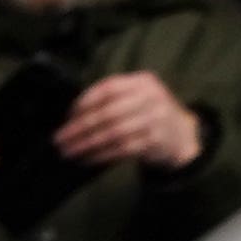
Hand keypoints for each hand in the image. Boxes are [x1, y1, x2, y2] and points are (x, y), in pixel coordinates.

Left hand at [52, 70, 205, 172]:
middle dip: (79, 128)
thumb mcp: (137, 97)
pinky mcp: (155, 140)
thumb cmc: (148, 115)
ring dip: (86, 145)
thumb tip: (72, 117)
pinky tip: (86, 159)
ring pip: (113, 133)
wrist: (181, 135)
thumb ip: (111, 99)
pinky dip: (101, 155)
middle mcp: (151, 97)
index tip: (67, 117)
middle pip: (108, 113)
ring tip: (69, 152)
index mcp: (143, 81)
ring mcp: (155, 119)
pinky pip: (121, 150)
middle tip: (59, 140)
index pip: (108, 88)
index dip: (84, 102)